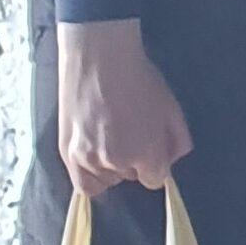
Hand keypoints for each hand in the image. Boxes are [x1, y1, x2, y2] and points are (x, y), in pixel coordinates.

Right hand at [58, 20, 191, 194]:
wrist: (99, 59)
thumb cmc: (140, 79)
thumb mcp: (171, 108)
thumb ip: (177, 140)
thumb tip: (172, 159)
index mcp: (147, 153)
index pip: (155, 179)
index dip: (155, 164)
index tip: (150, 148)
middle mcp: (118, 163)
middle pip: (131, 177)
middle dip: (133, 161)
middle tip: (127, 133)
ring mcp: (90, 160)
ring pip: (107, 179)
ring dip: (110, 166)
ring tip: (108, 138)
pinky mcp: (68, 154)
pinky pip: (83, 185)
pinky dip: (91, 176)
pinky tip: (95, 159)